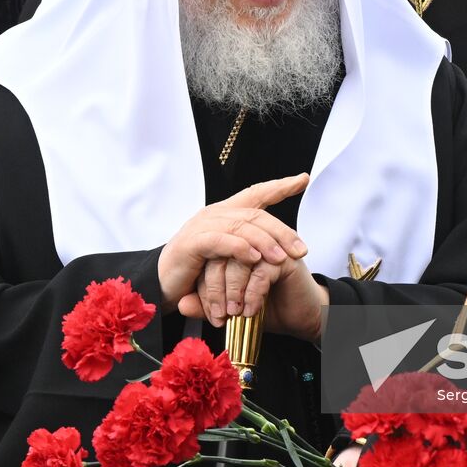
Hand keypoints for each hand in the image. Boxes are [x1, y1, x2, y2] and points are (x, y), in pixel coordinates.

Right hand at [157, 174, 308, 312]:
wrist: (163, 287)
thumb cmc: (198, 273)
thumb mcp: (229, 258)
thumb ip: (249, 247)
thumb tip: (281, 250)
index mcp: (225, 213)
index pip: (256, 193)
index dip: (280, 186)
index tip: (303, 179)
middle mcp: (214, 214)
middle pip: (255, 214)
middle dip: (281, 230)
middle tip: (301, 249)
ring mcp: (201, 226)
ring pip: (240, 226)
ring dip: (265, 241)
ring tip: (282, 258)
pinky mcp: (191, 243)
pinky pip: (219, 241)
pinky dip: (238, 248)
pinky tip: (254, 258)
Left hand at [179, 256, 327, 341]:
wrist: (299, 319)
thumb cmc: (266, 309)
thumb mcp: (229, 309)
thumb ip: (205, 305)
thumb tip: (182, 304)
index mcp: (234, 247)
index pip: (208, 256)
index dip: (206, 287)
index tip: (211, 315)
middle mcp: (250, 242)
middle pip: (221, 255)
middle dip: (217, 290)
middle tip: (220, 316)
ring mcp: (268, 246)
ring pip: (239, 260)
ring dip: (234, 291)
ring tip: (235, 313)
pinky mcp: (284, 258)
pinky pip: (260, 271)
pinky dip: (252, 294)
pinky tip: (252, 310)